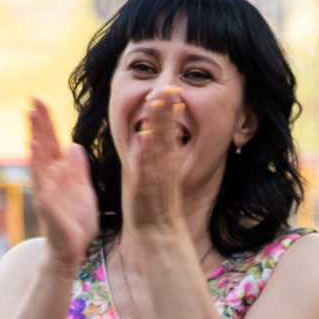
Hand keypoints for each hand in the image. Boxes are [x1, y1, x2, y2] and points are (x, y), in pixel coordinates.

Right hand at [26, 98, 97, 269]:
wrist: (72, 250)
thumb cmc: (77, 221)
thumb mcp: (83, 190)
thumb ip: (78, 169)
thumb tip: (73, 146)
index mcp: (60, 173)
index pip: (52, 142)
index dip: (47, 122)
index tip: (41, 101)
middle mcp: (49, 178)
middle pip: (42, 146)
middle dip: (37, 124)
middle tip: (31, 101)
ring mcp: (46, 191)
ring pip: (38, 162)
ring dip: (35, 142)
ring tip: (30, 122)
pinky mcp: (47, 205)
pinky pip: (42, 184)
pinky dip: (38, 169)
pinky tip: (36, 153)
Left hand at [121, 87, 192, 237]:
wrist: (158, 232)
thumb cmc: (155, 204)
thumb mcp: (157, 175)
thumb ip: (154, 156)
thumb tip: (149, 136)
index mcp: (167, 161)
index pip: (170, 130)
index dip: (169, 110)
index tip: (171, 89)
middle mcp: (166, 165)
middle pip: (169, 132)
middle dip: (168, 110)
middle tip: (170, 87)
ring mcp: (158, 175)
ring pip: (160, 145)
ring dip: (160, 125)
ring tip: (159, 104)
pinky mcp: (147, 186)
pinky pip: (148, 166)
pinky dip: (148, 152)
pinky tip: (147, 137)